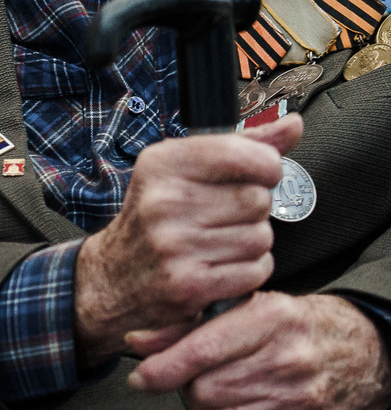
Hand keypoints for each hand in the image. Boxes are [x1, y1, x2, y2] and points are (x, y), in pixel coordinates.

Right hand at [74, 117, 297, 361]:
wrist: (116, 275)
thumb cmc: (158, 217)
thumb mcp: (185, 171)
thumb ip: (243, 146)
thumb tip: (294, 125)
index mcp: (162, 163)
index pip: (246, 155)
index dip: (266, 168)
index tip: (252, 176)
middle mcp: (164, 201)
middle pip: (258, 199)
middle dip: (253, 211)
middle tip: (222, 217)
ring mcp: (174, 245)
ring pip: (261, 237)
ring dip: (251, 243)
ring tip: (218, 243)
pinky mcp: (189, 284)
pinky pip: (255, 270)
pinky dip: (248, 272)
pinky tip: (219, 266)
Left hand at [128, 291, 390, 409]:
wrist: (367, 354)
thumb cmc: (298, 327)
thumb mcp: (248, 307)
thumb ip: (188, 324)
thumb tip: (136, 343)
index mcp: (270, 322)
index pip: (202, 351)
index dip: (162, 369)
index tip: (140, 378)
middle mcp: (285, 366)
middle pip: (205, 391)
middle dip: (177, 394)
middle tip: (169, 389)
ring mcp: (295, 407)